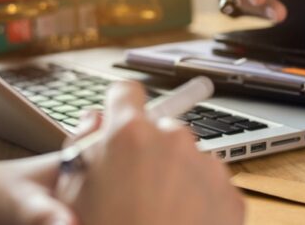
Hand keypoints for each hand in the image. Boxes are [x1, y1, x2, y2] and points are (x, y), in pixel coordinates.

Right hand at [55, 81, 243, 224]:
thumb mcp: (72, 192)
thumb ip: (84, 149)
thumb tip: (98, 123)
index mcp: (129, 134)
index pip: (126, 93)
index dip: (119, 107)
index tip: (118, 121)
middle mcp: (173, 140)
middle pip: (161, 130)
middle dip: (149, 151)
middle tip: (134, 188)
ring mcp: (208, 167)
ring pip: (190, 160)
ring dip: (176, 176)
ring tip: (157, 215)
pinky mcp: (232, 195)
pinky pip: (212, 187)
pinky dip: (200, 201)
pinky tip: (179, 224)